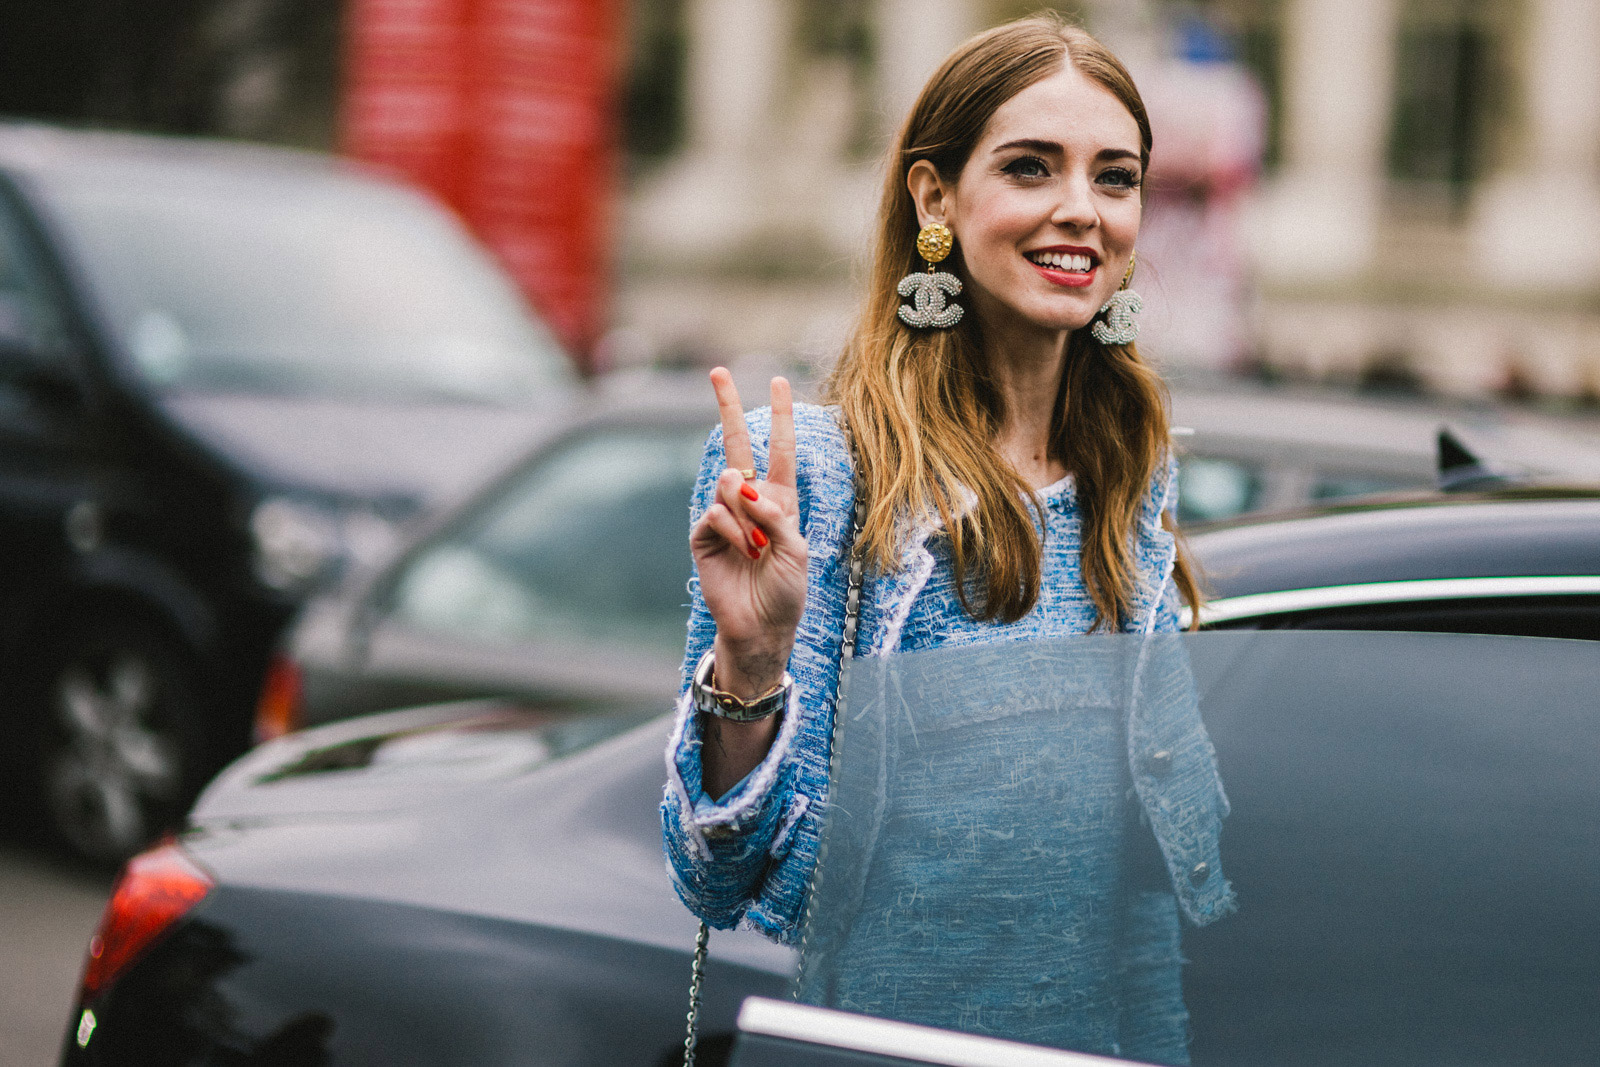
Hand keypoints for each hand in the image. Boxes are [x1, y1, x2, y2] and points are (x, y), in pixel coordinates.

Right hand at [690, 369, 807, 699]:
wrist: (761, 626)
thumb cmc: (787, 590)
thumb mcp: (797, 547)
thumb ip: (775, 512)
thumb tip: (741, 485)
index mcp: (781, 500)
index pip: (780, 449)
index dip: (779, 416)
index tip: (778, 381)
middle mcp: (751, 501)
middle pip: (737, 444)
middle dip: (728, 407)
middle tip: (717, 371)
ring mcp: (724, 515)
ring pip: (729, 483)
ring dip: (747, 514)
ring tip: (757, 547)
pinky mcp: (704, 534)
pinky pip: (716, 514)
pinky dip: (734, 531)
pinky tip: (743, 552)